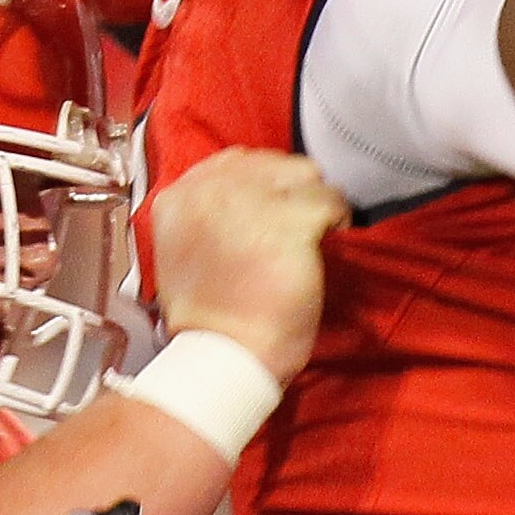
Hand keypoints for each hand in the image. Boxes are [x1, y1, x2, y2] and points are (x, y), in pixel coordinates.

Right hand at [151, 148, 344, 383]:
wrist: (226, 353)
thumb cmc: (210, 314)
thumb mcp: (186, 249)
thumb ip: (208, 213)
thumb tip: (253, 194)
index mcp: (178, 197)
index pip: (232, 161)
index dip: (262, 182)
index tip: (274, 206)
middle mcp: (209, 190)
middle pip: (270, 162)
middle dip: (288, 188)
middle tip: (298, 221)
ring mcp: (248, 202)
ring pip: (303, 175)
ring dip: (313, 200)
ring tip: (315, 228)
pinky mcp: (288, 220)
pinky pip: (329, 199)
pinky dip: (337, 216)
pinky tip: (331, 235)